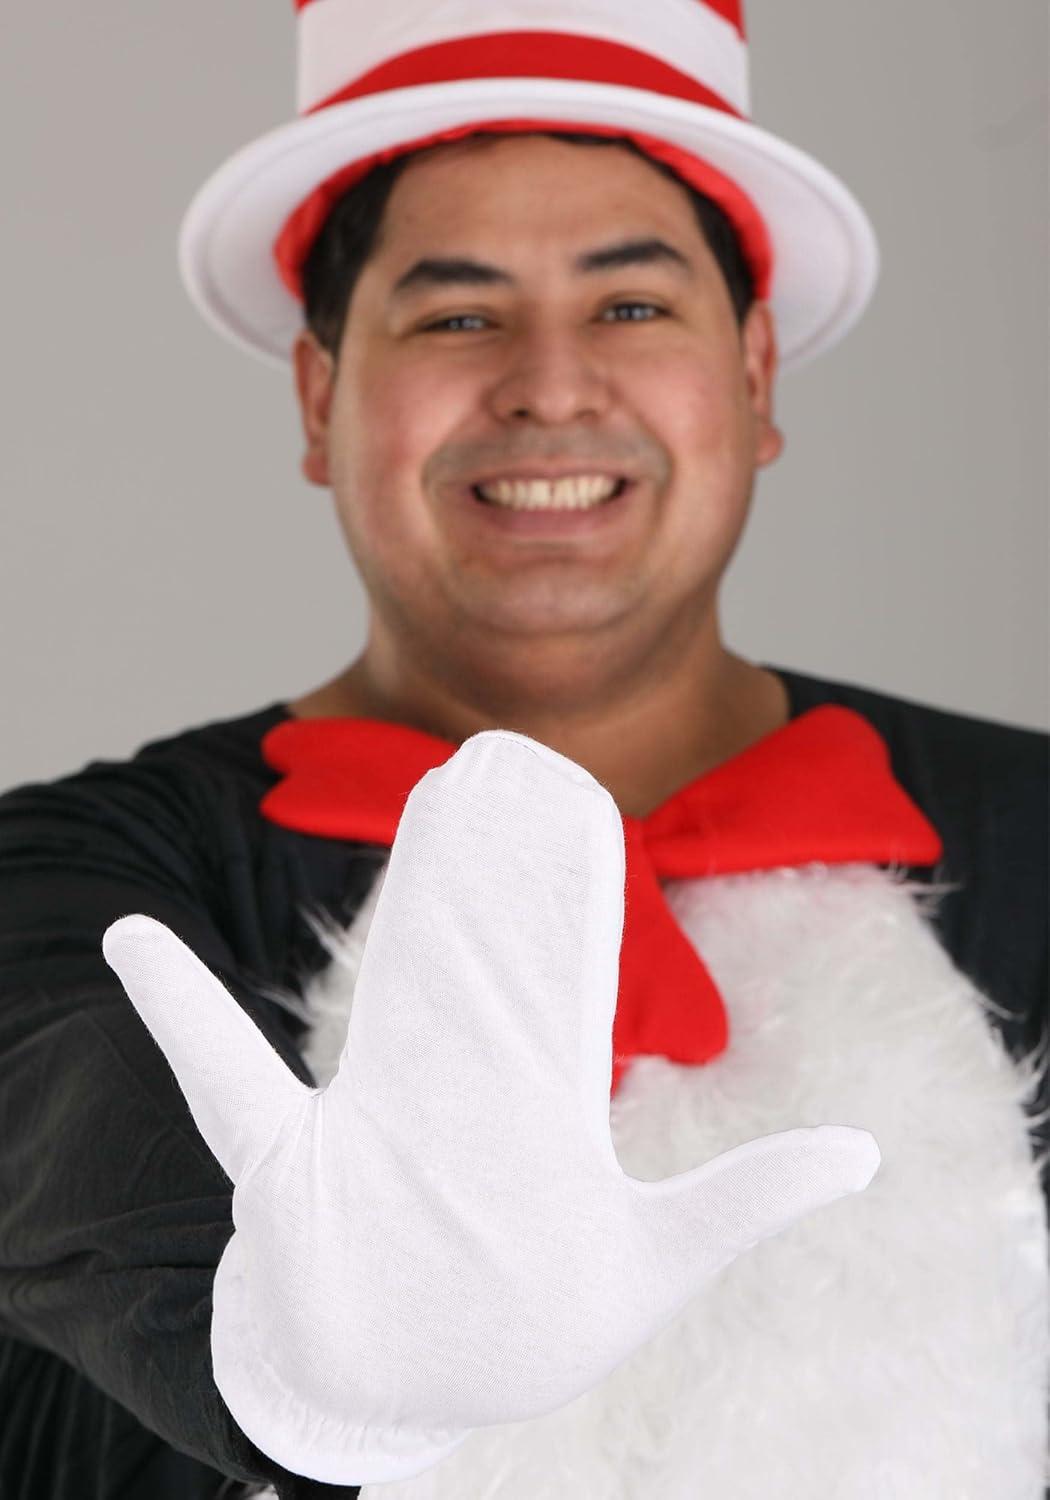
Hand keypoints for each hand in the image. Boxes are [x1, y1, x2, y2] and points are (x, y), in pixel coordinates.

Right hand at [103, 730, 879, 1485]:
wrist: (423, 1392)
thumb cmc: (542, 1325)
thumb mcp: (661, 1261)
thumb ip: (753, 1200)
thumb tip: (865, 1154)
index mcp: (527, 1106)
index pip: (544, 980)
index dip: (553, 900)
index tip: (566, 818)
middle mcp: (446, 1097)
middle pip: (455, 962)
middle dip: (467, 875)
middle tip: (472, 778)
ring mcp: (362, 1125)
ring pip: (374, 993)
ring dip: (388, 908)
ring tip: (399, 814)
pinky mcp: (286, 1171)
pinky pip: (221, 1079)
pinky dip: (176, 1014)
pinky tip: (134, 941)